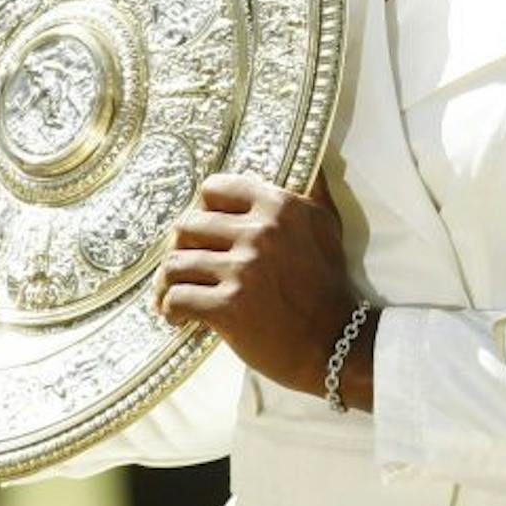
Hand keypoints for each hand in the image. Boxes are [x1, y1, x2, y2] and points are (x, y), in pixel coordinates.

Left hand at [156, 174, 361, 398]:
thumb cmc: (329, 285)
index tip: (203, 230)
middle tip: (184, 266)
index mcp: (280, 206)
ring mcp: (243, 270)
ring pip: (176, 263)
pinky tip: (178, 318)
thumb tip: (311, 163)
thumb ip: (313, 193)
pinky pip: (178, 298)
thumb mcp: (327, 228)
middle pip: (188, 225)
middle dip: (180, 248)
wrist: (337, 342)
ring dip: (168, 281)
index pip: (216, 188)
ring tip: (173, 292)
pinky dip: (170, 309)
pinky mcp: (229, 307)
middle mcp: (260, 232)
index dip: (203, 209)